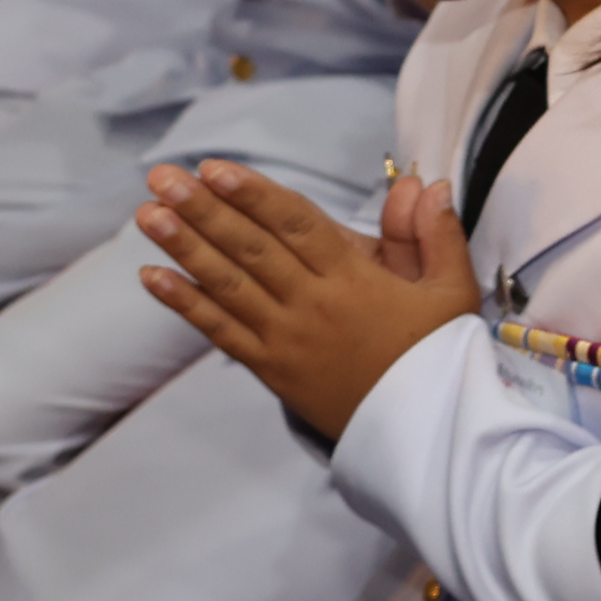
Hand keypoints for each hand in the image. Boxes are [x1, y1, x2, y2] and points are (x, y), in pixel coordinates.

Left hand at [136, 165, 478, 439]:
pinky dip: (185, 304)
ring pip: (227, 285)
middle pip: (251, 248)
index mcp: (354, 280)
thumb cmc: (436, 356)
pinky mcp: (270, 368)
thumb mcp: (453, 292)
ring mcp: (285, 338)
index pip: (296, 226)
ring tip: (148, 215)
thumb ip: (437, 234)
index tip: (216, 168)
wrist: (420, 432)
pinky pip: (220, 332)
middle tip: (162, 177)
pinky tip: (152, 277)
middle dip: (203, 209)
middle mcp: (312, 304)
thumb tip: (428, 184)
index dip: (254, 195)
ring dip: (184, 247)